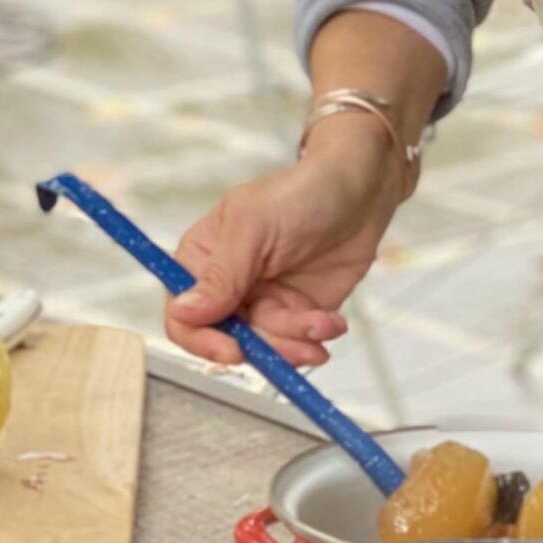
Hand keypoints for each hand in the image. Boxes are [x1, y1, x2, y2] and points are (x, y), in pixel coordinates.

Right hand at [164, 121, 404, 368]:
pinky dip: (314, 339)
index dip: (201, 339)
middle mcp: (228, 287)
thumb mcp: (254, 226)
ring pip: (265, 346)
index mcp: (202, 259)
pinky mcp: (297, 313)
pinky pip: (295, 344)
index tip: (233, 350)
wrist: (360, 192)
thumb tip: (184, 312)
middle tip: (295, 342)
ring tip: (324, 323)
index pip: (182, 314)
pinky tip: (332, 322)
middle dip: (263, 346)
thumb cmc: (301, 193)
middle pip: (226, 339)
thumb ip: (221, 274)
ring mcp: (263, 302)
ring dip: (295, 343)